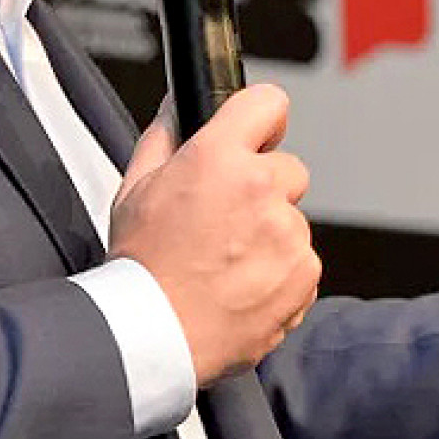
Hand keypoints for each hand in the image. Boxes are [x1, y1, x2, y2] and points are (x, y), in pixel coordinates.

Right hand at [109, 85, 318, 386]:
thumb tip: (177, 106)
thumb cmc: (141, 265)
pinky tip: (242, 286)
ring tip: (226, 262)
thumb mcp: (135, 188)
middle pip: (287, 169)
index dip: (260, 121)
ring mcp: (288, 235)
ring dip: (271, 236)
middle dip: (263, 189)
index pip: (268, 104)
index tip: (254, 137)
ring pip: (292, 221)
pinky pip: (301, 263)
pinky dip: (280, 274)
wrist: (155, 334)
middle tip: (224, 220)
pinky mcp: (304, 275)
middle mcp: (261, 190)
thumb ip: (164, 136)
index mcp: (219, 158)